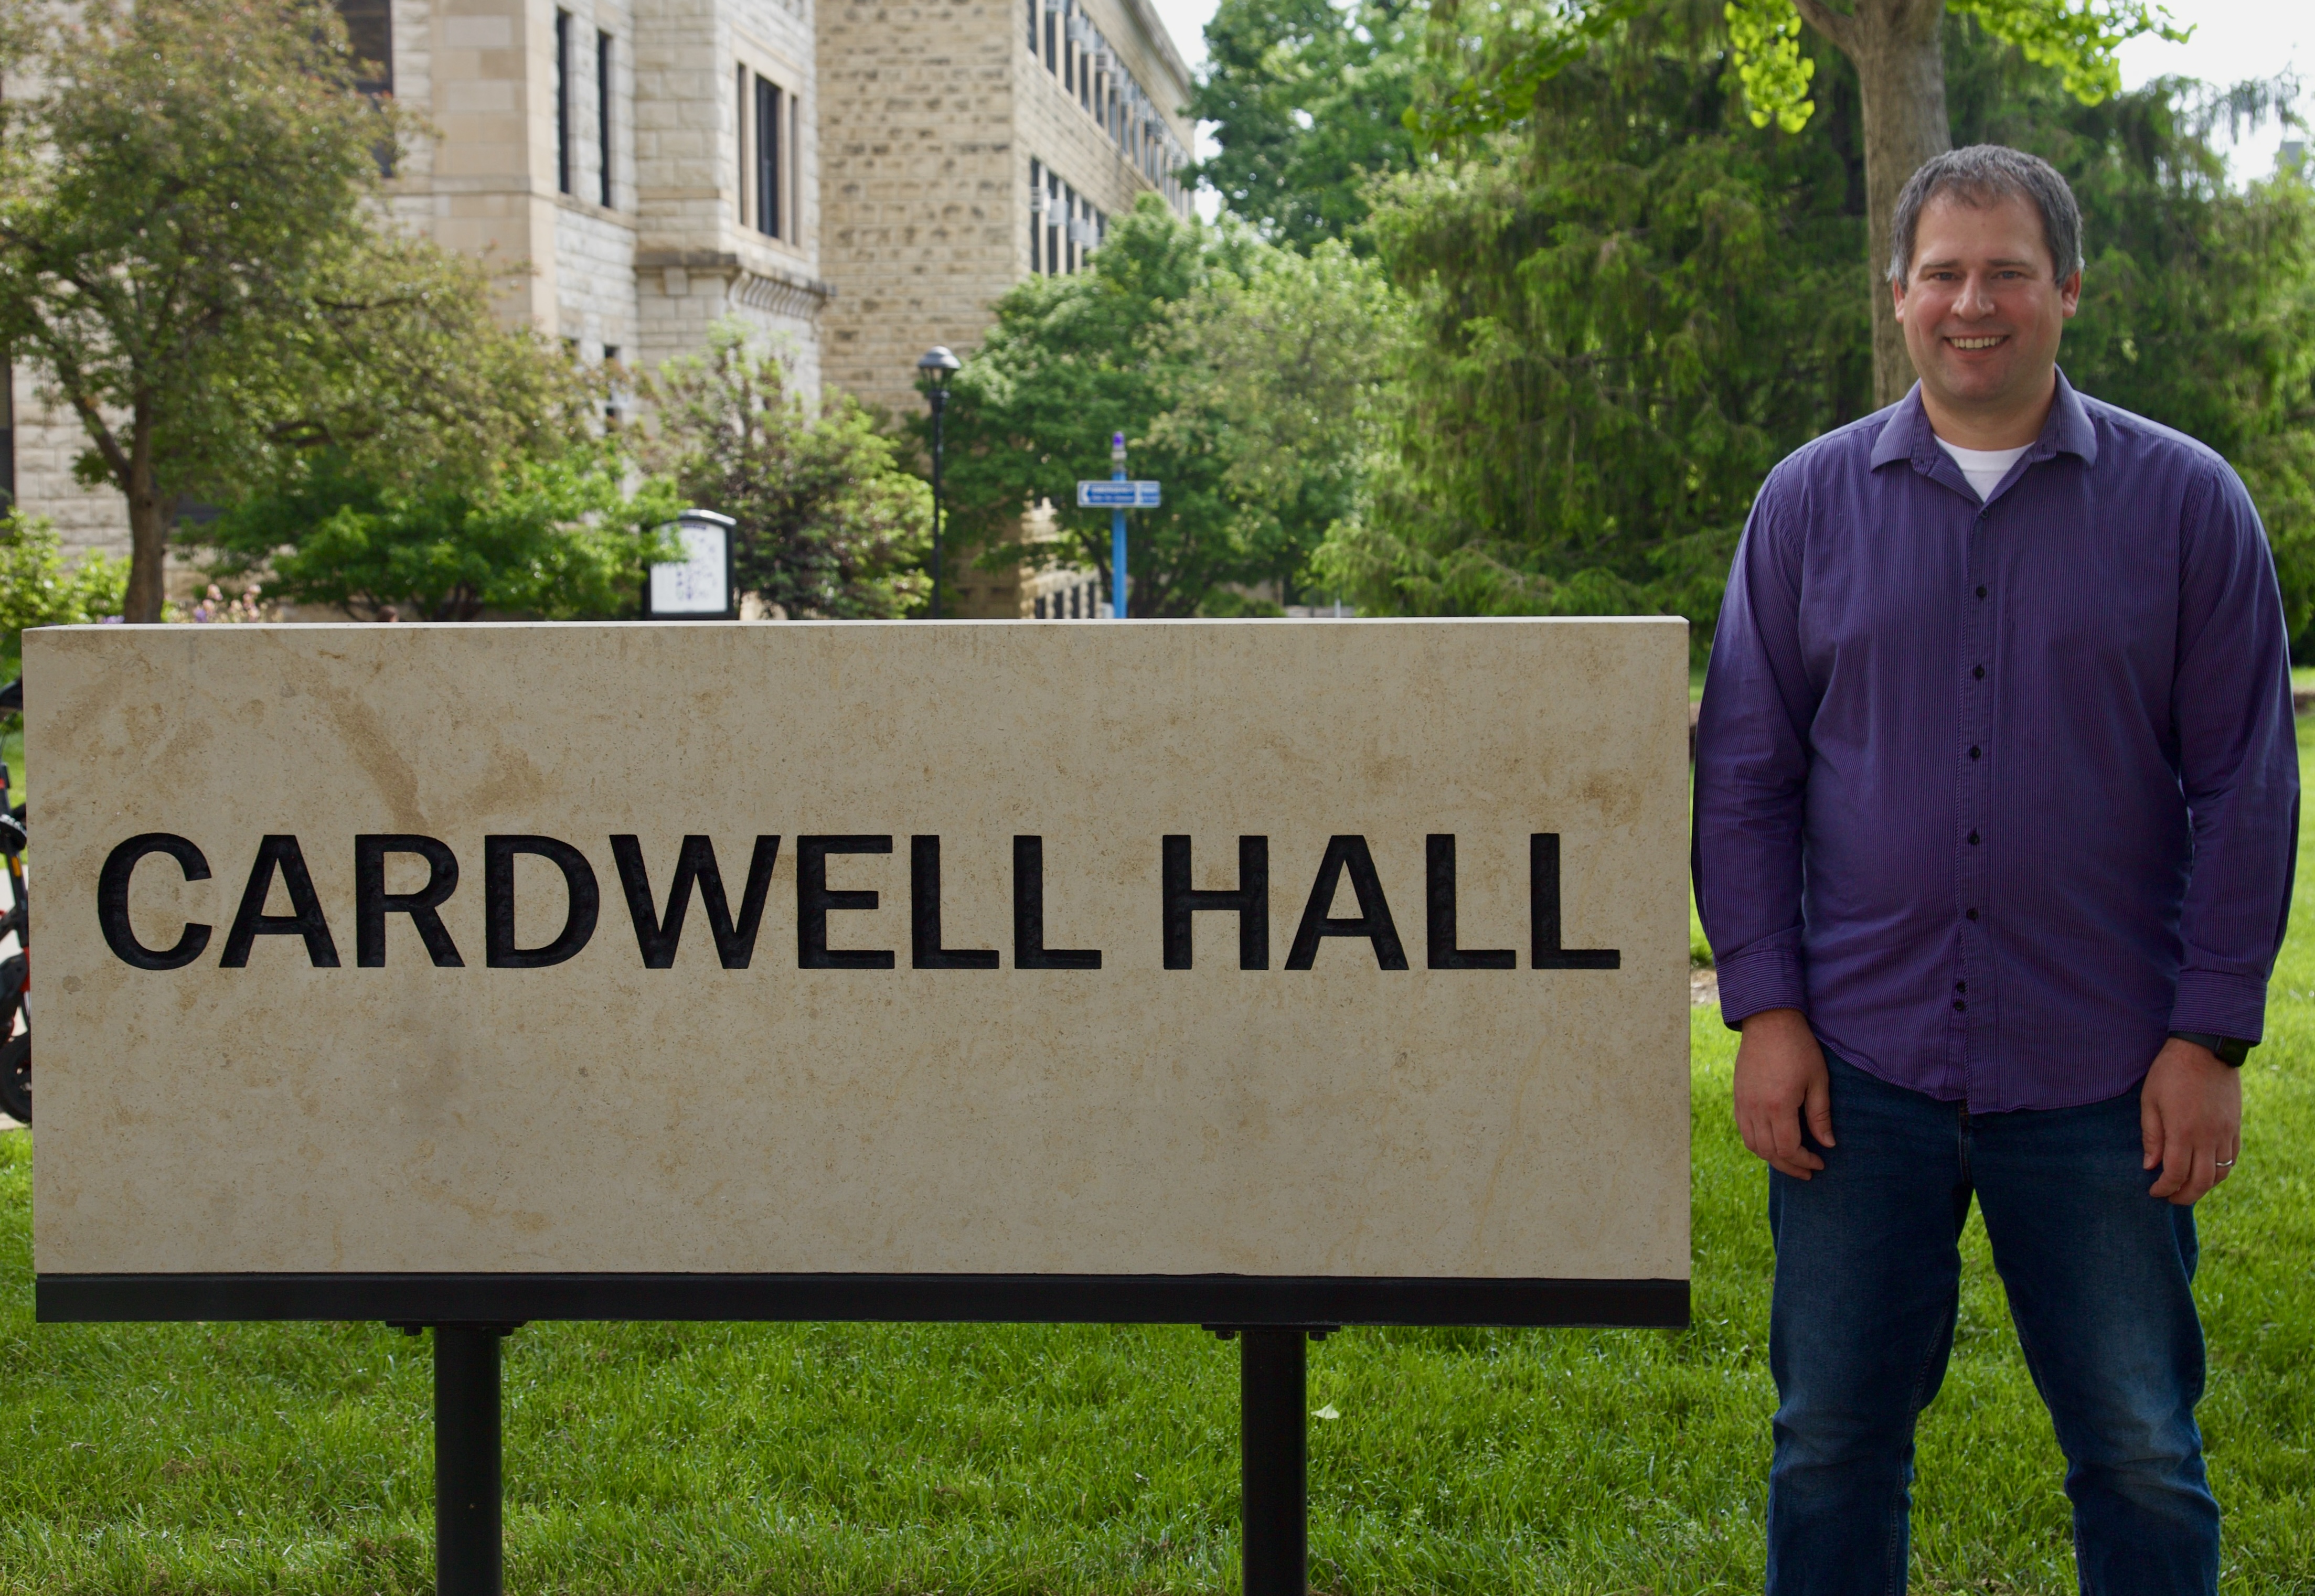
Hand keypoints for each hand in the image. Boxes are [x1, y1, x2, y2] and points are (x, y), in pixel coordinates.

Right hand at [1734, 1007, 1832, 1179]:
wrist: (1769, 1021)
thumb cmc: (1798, 1048)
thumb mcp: (1818, 1080)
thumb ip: (1820, 1115)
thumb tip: (1828, 1144)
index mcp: (1778, 1106)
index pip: (1788, 1149)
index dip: (1805, 1161)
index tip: (1820, 1162)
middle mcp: (1756, 1109)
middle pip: (1769, 1152)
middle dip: (1790, 1165)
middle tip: (1808, 1171)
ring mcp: (1743, 1103)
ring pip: (1753, 1145)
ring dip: (1772, 1157)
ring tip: (1790, 1159)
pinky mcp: (1737, 1097)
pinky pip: (1743, 1130)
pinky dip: (1757, 1143)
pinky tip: (1772, 1141)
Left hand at [2142, 1038, 2242, 1205]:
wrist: (2204, 1049)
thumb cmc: (2169, 1073)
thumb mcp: (2150, 1101)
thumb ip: (2151, 1136)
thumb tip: (2150, 1166)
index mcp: (2183, 1132)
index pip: (2175, 1174)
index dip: (2164, 1188)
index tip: (2154, 1191)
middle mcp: (2208, 1137)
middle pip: (2201, 1182)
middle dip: (2184, 1196)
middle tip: (2170, 1198)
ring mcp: (2225, 1133)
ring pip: (2220, 1173)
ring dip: (2204, 1187)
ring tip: (2187, 1188)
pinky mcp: (2236, 1126)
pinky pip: (2233, 1158)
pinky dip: (2221, 1171)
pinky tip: (2207, 1172)